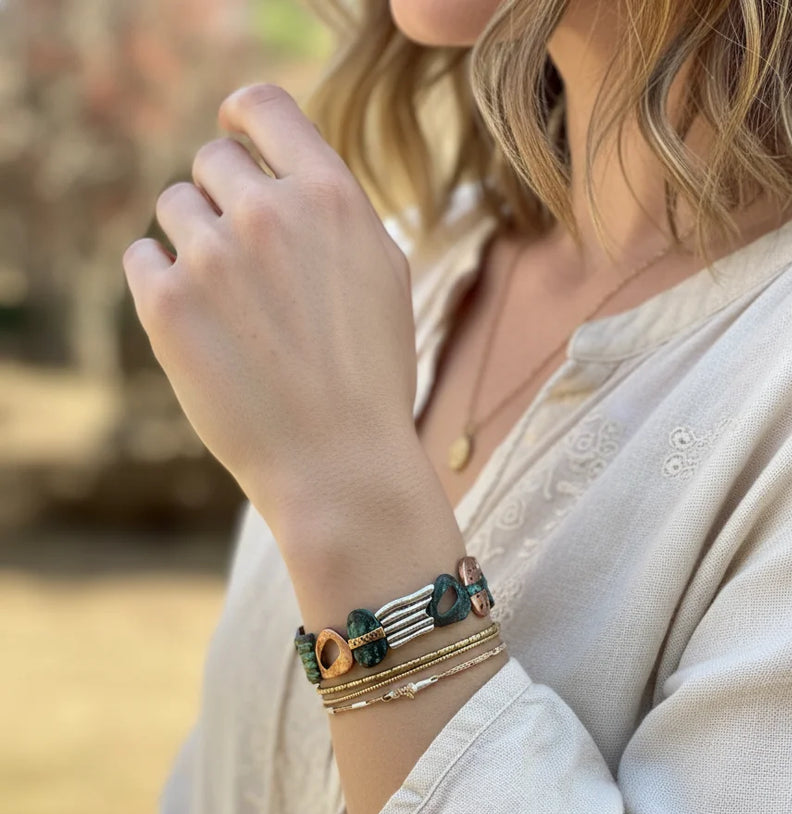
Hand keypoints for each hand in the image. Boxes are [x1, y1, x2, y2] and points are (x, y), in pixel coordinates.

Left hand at [122, 83, 421, 538]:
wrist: (339, 463)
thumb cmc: (370, 379)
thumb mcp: (384, 276)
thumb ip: (335, 211)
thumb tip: (288, 174)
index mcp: (330, 197)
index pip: (264, 106)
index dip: (242, 115)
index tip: (233, 132)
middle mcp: (268, 213)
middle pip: (213, 161)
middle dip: (224, 200)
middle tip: (246, 265)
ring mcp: (212, 256)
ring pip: (174, 209)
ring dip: (193, 244)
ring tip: (230, 308)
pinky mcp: (166, 304)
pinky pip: (141, 257)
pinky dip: (161, 282)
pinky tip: (199, 325)